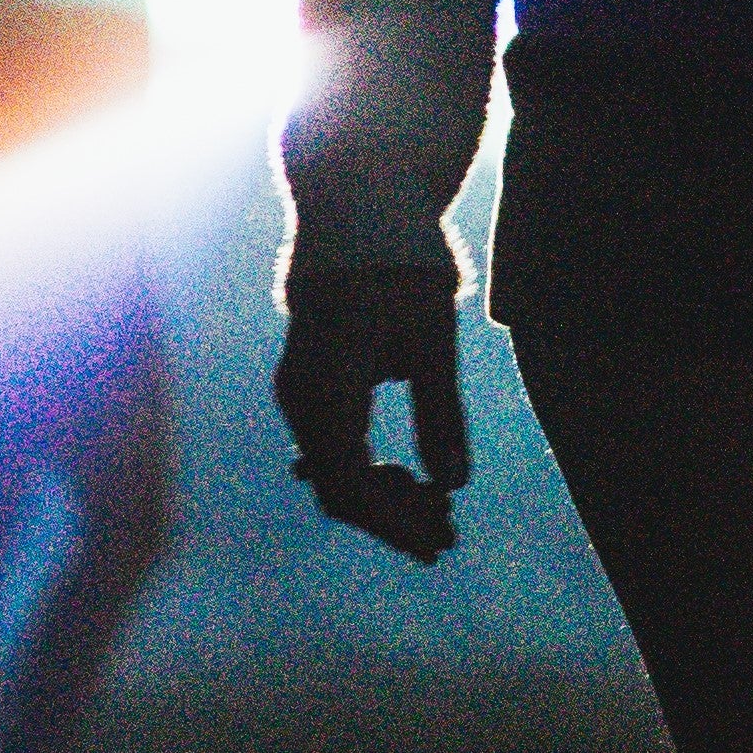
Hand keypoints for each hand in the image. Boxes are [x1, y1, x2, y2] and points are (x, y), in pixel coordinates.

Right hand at [274, 263, 472, 562]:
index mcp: (327, 383)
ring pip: (331, 468)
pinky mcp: (307, 387)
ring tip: (439, 510)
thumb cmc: (400, 263)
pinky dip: (366, 469)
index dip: (391, 520)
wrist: (355, 207)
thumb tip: (455, 484)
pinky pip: (329, 446)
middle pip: (336, 484)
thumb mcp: (433, 334)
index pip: (349, 478)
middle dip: (391, 516)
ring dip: (381, 496)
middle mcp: (299, 395)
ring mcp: (297, 391)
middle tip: (449, 535)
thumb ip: (440, 410)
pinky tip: (409, 480)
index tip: (436, 545)